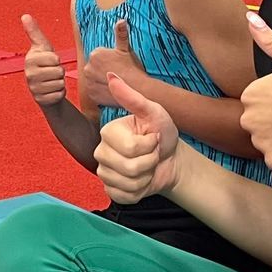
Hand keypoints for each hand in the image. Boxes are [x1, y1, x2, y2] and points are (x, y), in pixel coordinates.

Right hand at [21, 13, 66, 105]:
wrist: (43, 88)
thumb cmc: (44, 64)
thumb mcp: (42, 47)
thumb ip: (34, 32)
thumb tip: (25, 15)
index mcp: (30, 59)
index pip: (55, 58)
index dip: (57, 60)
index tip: (49, 62)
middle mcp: (29, 74)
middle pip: (59, 71)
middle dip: (59, 72)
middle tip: (51, 73)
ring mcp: (34, 88)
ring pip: (60, 83)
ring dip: (60, 83)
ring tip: (52, 81)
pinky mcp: (41, 100)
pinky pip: (60, 94)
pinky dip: (59, 93)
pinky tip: (52, 91)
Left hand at [82, 18, 148, 109]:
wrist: (136, 89)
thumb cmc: (132, 68)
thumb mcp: (126, 49)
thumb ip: (121, 34)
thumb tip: (121, 20)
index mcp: (95, 54)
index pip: (99, 56)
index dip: (109, 60)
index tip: (117, 64)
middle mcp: (88, 67)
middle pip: (94, 67)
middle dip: (102, 69)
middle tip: (117, 73)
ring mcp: (88, 81)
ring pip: (93, 79)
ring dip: (100, 80)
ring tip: (114, 81)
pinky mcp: (90, 94)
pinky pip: (93, 91)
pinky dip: (99, 91)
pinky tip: (110, 90)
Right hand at [95, 74, 182, 204]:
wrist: (171, 159)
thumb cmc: (162, 133)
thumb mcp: (153, 112)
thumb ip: (132, 97)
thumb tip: (110, 75)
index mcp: (108, 132)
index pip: (130, 148)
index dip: (150, 146)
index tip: (153, 138)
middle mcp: (101, 152)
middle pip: (129, 168)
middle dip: (150, 162)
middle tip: (152, 154)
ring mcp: (104, 172)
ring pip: (128, 183)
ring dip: (147, 177)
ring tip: (148, 167)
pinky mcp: (111, 190)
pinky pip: (125, 196)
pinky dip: (141, 191)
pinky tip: (142, 180)